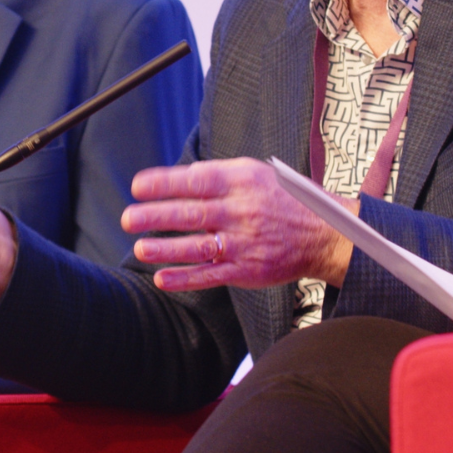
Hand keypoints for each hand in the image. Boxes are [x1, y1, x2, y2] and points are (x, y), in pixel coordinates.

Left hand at [124, 158, 352, 291]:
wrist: (323, 234)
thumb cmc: (281, 199)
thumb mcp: (255, 174)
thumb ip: (218, 176)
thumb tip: (179, 178)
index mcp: (241, 182)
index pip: (196, 180)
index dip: (164, 183)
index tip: (137, 186)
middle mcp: (241, 212)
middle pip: (192, 213)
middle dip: (156, 216)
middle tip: (129, 218)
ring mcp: (244, 243)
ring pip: (198, 247)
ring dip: (166, 249)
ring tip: (140, 248)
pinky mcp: (247, 270)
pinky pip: (210, 275)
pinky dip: (184, 278)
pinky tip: (161, 278)